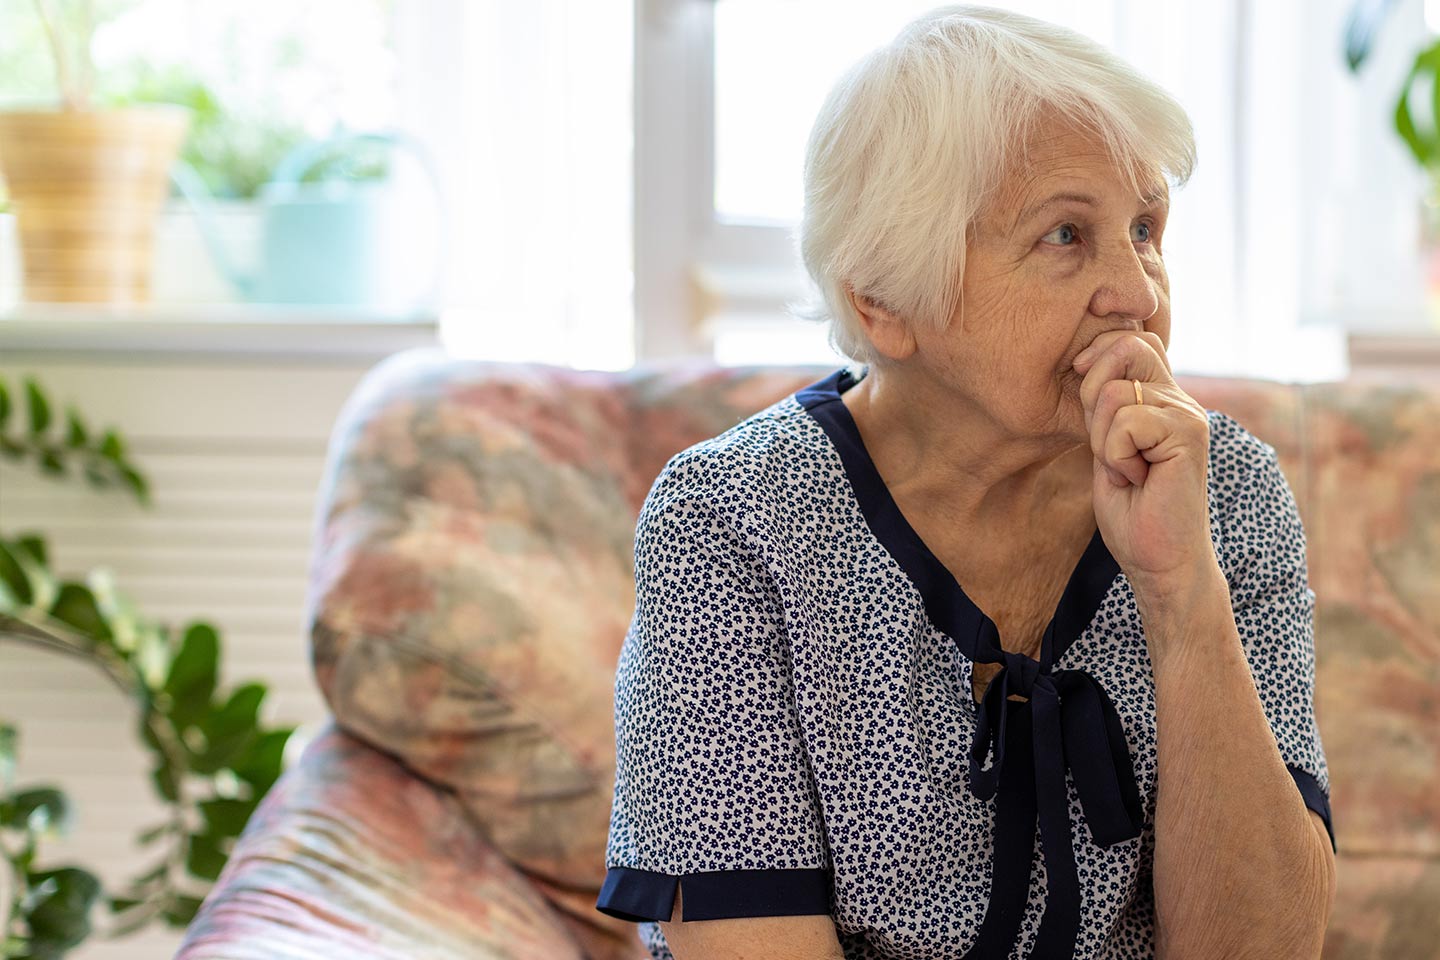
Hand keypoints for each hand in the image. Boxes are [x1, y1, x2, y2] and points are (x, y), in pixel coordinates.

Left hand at [1072, 330, 1214, 596]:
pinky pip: (1126, 422)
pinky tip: (1139, 480)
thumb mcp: (1106, 447)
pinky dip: (1116, 456)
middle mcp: (1180, 400)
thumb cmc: (1132, 511)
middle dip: (1092, 392)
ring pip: (1115, 392)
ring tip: (1127, 470)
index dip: (1097, 355)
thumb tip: (1087, 360)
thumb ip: (1104, 406)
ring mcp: (1188, 415)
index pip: (1131, 340)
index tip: (1084, 389)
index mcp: (1163, 399)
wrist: (1159, 560)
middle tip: (1104, 444)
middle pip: (1127, 347)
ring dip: (1103, 439)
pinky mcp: (1188, 434)